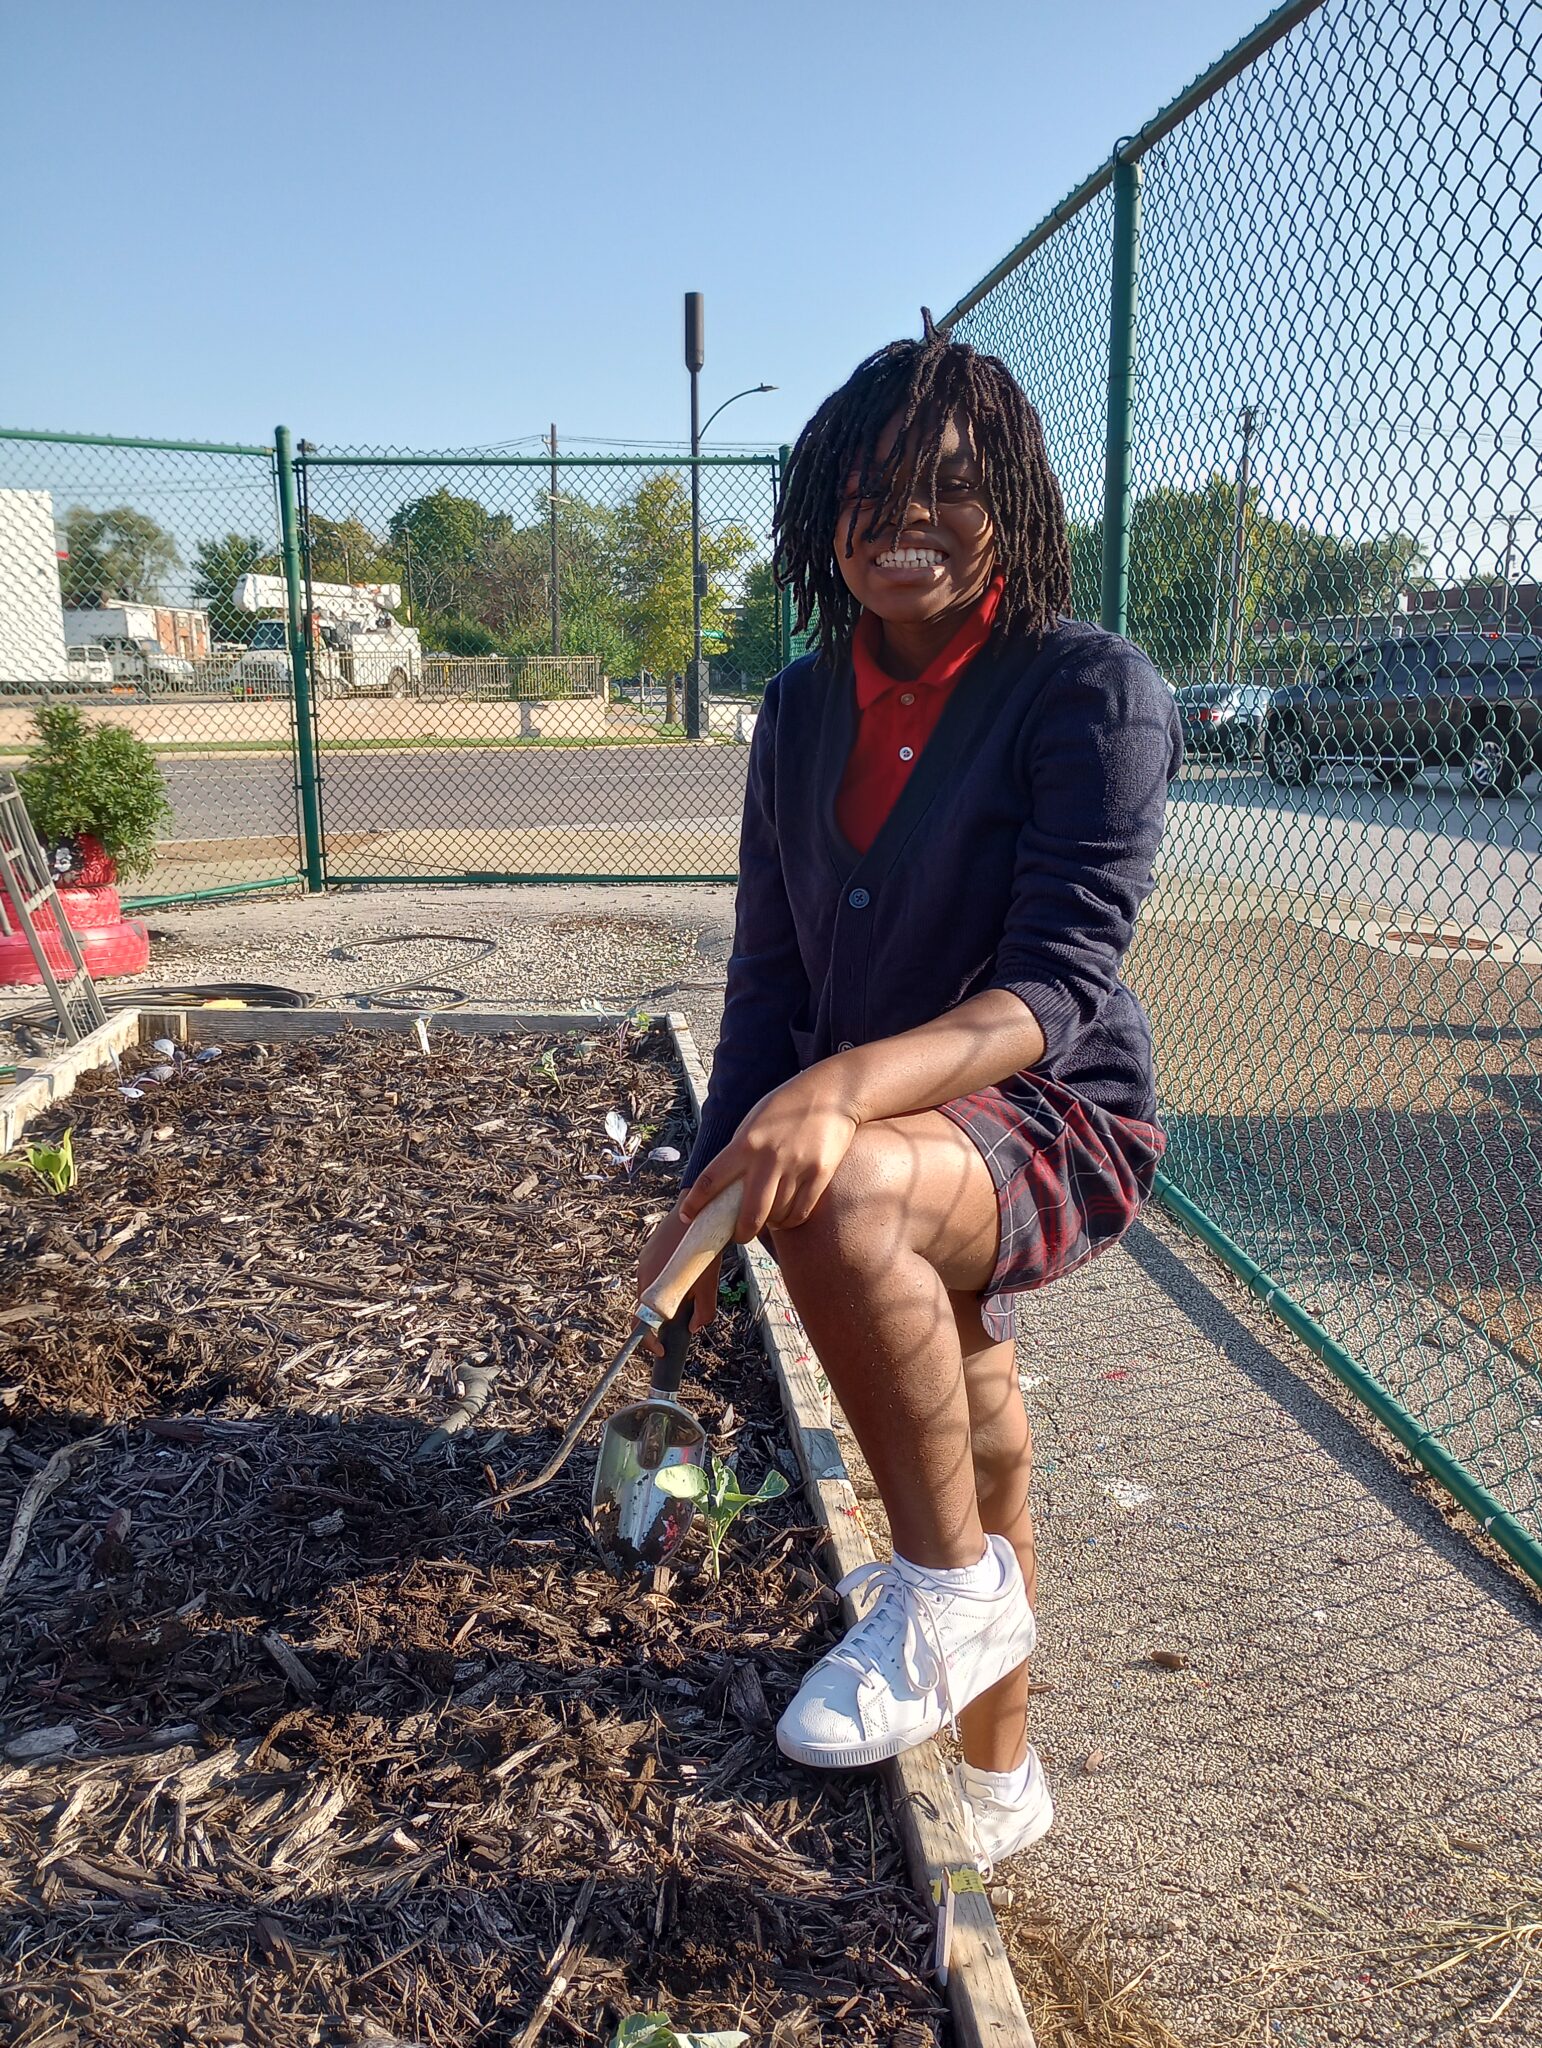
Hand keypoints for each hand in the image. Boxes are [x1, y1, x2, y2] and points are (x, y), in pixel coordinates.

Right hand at [636, 1204, 722, 1348]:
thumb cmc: (704, 1246)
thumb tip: (695, 1328)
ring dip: (663, 1298)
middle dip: (660, 1320)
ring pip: (649, 1290)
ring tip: (686, 1291)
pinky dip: (663, 1281)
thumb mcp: (708, 1282)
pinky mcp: (648, 1251)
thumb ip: (703, 1310)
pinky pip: (652, 1274)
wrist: (697, 1210)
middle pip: (644, 1308)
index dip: (648, 1341)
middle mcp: (642, 1274)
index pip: (639, 1323)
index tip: (661, 1349)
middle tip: (678, 1323)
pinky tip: (683, 1272)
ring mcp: (643, 1261)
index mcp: (653, 1286)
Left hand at [680, 1064, 860, 1242]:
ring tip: (768, 1218)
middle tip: (739, 1235)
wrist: (832, 1093)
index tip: (687, 1216)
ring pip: (777, 1216)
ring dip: (769, 1223)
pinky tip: (786, 1215)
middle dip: (741, 1232)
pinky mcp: (820, 1174)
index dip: (696, 1203)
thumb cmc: (786, 1106)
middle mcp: (768, 1157)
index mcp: (745, 1143)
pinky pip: (800, 1212)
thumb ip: (739, 1151)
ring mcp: (796, 1167)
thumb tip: (726, 1185)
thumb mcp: (753, 1122)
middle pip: (750, 1214)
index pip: (712, 1180)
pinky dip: (790, 1220)